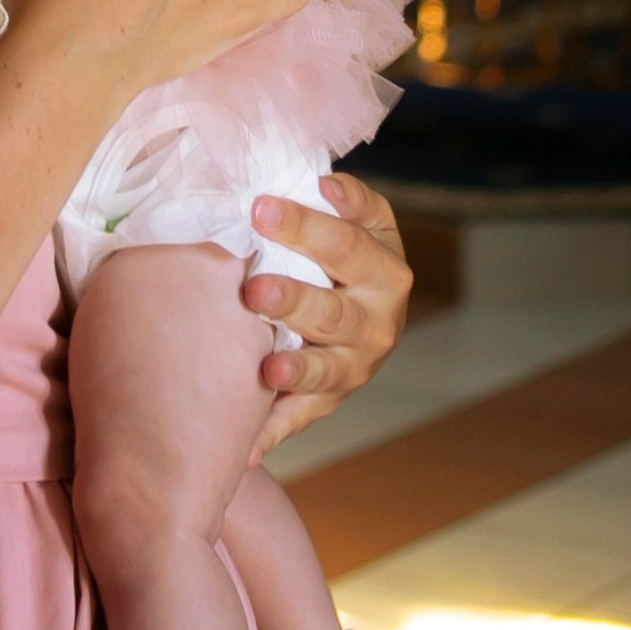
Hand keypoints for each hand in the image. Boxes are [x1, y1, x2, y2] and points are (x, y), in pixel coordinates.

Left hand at [243, 174, 412, 451]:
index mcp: (384, 267)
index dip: (306, 226)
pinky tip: (246, 449)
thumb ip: (344, 199)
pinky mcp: (330, 400)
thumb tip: (319, 180)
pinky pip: (300, 418)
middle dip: (293, 301)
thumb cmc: (345, 251)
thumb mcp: (360, 220)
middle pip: (334, 311)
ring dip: (294, 372)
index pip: (347, 242)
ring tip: (266, 371)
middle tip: (253, 289)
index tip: (259, 207)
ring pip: (326, 371)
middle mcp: (378, 320)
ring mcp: (356, 365)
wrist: (366, 308)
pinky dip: (273, 433)